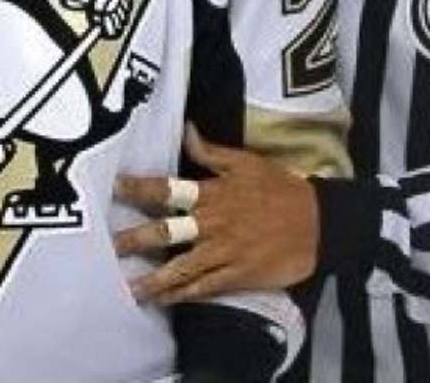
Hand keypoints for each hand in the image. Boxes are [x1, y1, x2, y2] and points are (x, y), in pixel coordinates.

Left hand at [113, 124, 318, 304]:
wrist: (320, 223)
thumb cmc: (279, 188)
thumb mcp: (246, 162)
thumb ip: (210, 150)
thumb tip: (185, 128)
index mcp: (212, 193)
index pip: (167, 189)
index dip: (139, 188)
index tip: (114, 188)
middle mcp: (212, 224)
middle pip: (167, 232)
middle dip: (137, 239)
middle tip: (109, 246)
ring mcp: (224, 253)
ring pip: (182, 268)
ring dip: (154, 279)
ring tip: (129, 289)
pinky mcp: (238, 277)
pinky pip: (204, 288)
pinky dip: (182, 296)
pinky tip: (163, 301)